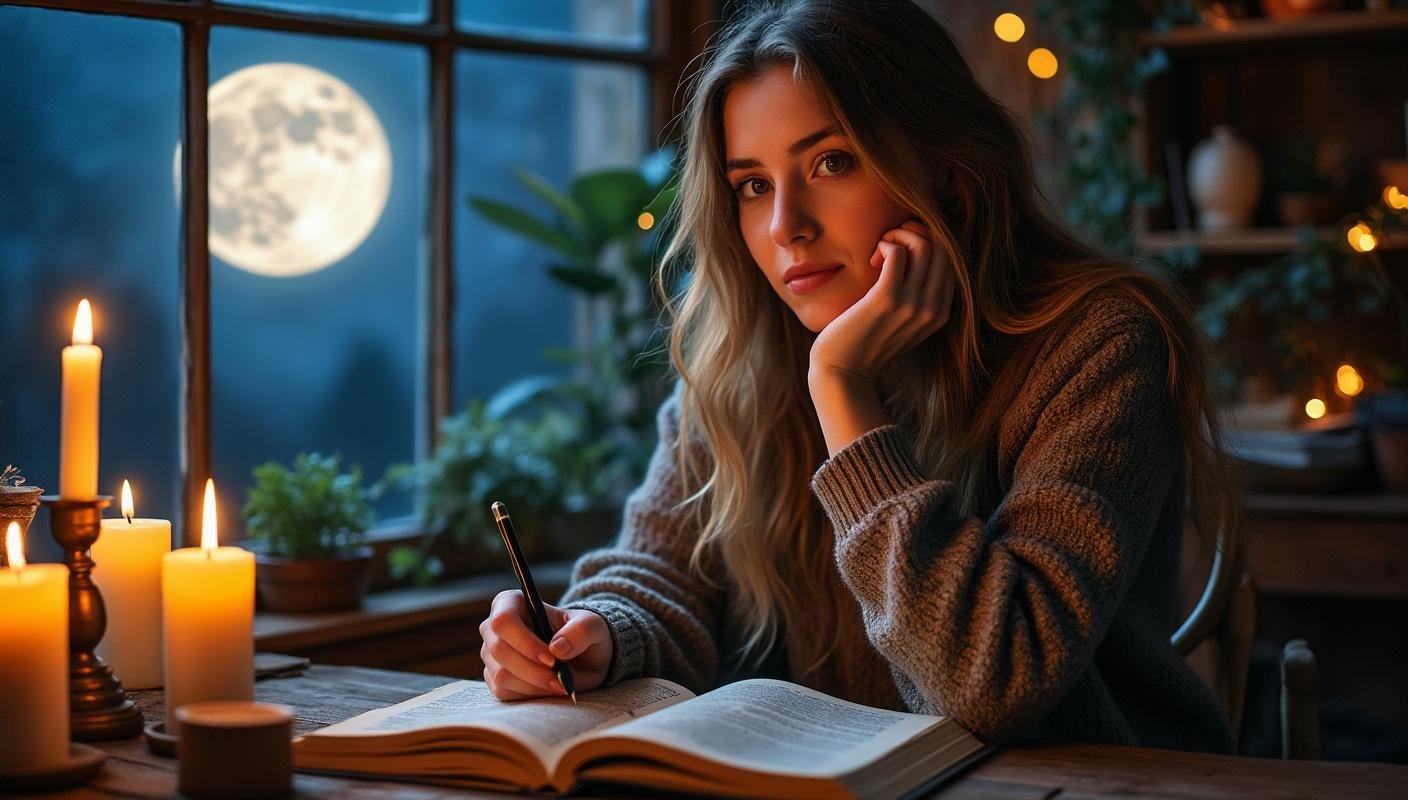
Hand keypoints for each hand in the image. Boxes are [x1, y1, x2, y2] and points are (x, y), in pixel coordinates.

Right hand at [479, 590, 611, 700]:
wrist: (581, 657)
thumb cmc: (583, 634)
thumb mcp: (593, 626)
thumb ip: (581, 631)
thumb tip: (557, 648)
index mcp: (512, 603)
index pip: (503, 621)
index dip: (525, 642)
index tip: (552, 659)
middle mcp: (494, 628)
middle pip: (500, 651)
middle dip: (534, 670)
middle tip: (561, 680)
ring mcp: (491, 654)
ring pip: (502, 675)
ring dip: (534, 685)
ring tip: (559, 684)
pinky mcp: (493, 678)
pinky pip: (504, 692)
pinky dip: (529, 695)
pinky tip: (547, 688)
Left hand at [809, 220, 954, 383]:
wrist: (843, 370)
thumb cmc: (866, 340)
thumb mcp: (902, 321)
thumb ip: (917, 297)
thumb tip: (917, 254)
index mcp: (941, 314)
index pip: (951, 261)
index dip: (929, 244)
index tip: (903, 251)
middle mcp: (933, 309)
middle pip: (943, 248)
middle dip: (917, 233)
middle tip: (890, 243)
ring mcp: (912, 304)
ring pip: (924, 245)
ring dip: (899, 236)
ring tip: (880, 251)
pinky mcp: (886, 298)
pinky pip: (897, 251)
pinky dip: (886, 244)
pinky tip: (873, 258)